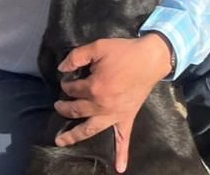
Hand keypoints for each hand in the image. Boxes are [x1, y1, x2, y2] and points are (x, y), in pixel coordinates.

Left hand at [53, 33, 172, 173]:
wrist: (151, 58)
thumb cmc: (125, 51)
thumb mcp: (99, 46)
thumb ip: (77, 56)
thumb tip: (62, 67)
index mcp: (94, 87)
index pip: (72, 89)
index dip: (66, 84)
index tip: (66, 79)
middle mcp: (101, 105)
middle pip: (76, 110)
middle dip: (64, 107)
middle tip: (59, 104)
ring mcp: (114, 114)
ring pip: (89, 129)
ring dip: (74, 136)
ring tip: (60, 141)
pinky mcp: (126, 118)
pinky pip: (124, 138)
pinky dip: (122, 154)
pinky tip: (120, 167)